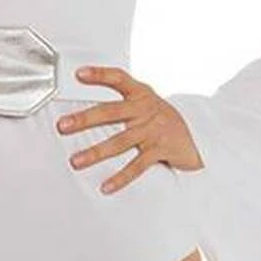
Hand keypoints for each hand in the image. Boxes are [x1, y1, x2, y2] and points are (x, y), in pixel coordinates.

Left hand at [56, 64, 204, 193]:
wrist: (197, 136)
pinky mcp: (161, 150)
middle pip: (111, 112)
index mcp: (141, 94)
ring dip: (96, 152)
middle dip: (85, 119)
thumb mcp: (146, 101)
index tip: (79, 74)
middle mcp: (146, 109)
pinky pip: (137, 166)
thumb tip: (87, 101)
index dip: (99, 75)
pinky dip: (121, 177)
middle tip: (63, 126)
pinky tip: (105, 186)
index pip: (118, 78)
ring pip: (120, 142)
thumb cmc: (162, 119)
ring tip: (76, 161)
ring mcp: (154, 130)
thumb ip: (123, 98)